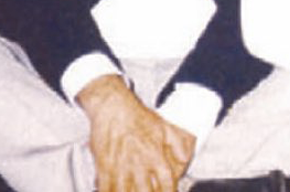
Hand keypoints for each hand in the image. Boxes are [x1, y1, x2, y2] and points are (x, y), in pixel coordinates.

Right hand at [77, 75, 195, 191]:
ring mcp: (120, 167)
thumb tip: (185, 158)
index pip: (167, 182)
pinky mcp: (104, 167)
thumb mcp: (163, 126)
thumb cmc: (137, 116)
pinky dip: (109, 191)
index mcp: (154, 155)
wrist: (113, 107)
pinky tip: (112, 191)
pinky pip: (106, 188)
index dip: (170, 191)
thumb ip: (177, 143)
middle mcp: (138, 163)